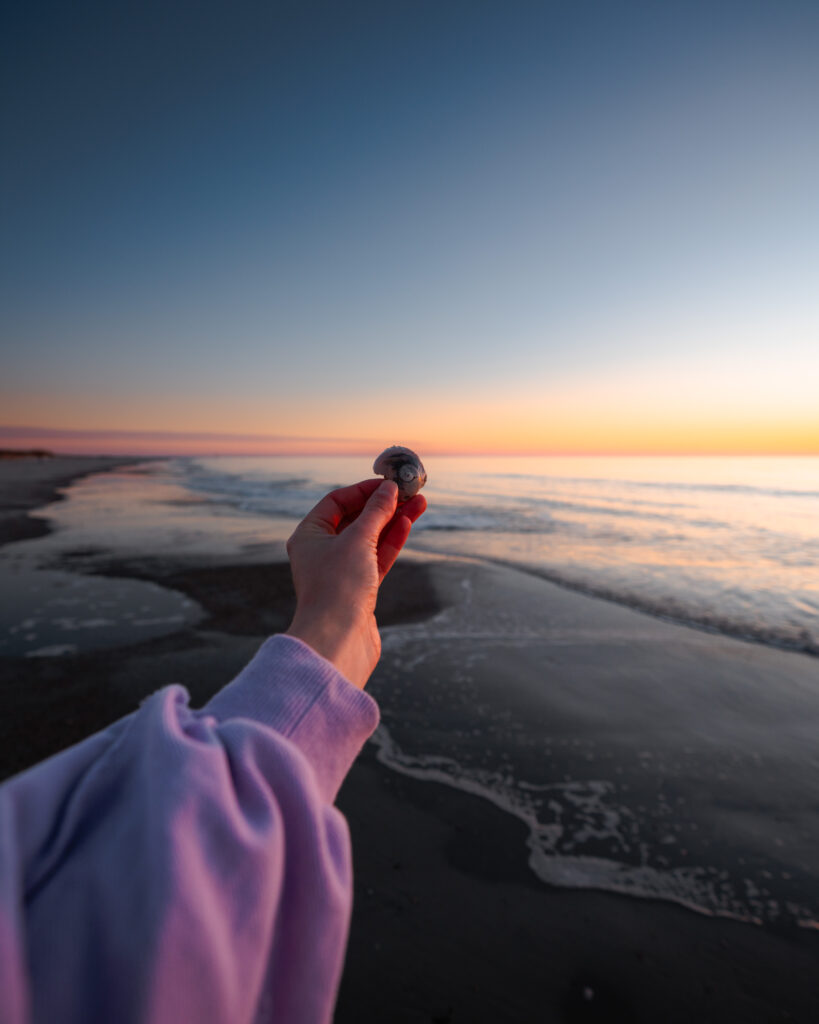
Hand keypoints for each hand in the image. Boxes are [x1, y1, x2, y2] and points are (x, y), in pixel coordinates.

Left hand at [285, 479, 426, 688]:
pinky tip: (408, 524)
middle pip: (356, 519)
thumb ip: (376, 512)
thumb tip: (389, 490)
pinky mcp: (359, 589)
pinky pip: (377, 557)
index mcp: (309, 536)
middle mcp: (322, 552)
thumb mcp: (358, 540)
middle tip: (410, 491)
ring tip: (419, 503)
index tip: (388, 483)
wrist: (338, 642)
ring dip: (393, 520)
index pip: (336, 502)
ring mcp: (341, 571)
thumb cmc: (338, 588)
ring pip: (370, 538)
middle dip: (383, 505)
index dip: (363, 490)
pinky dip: (392, 541)